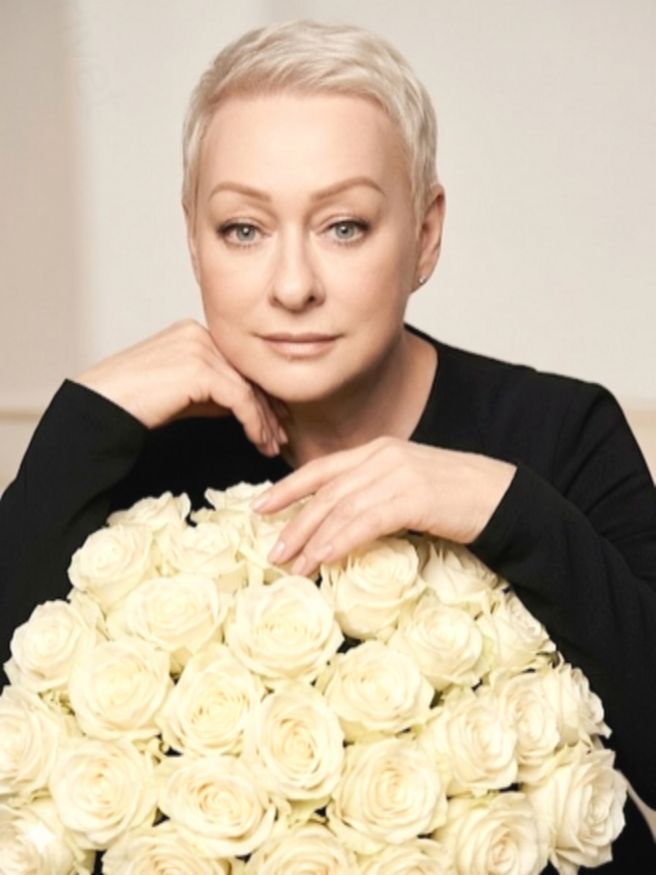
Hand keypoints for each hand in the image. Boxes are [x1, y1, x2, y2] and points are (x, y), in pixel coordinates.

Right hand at [75, 320, 287, 456]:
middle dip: (269, 409)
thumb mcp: (184, 395)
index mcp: (195, 333)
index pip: (239, 365)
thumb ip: (214, 393)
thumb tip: (246, 406)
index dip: (261, 394)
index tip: (276, 421)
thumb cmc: (135, 402)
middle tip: (281, 437)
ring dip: (264, 422)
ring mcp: (199, 348)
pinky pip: (239, 398)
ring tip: (272, 447)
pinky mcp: (198, 368)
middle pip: (247, 374)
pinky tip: (257, 441)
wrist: (102, 405)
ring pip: (247, 388)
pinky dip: (253, 422)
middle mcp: (199, 334)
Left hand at [250, 437, 516, 573]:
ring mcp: (398, 474)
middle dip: (293, 522)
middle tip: (272, 551)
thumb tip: (339, 523)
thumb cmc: (456, 497)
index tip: (260, 507)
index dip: (287, 488)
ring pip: (340, 508)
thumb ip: (374, 493)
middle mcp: (383, 456)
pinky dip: (339, 541)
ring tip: (293, 566)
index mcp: (378, 450)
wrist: (502, 495)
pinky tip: (323, 559)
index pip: (321, 469)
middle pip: (325, 492)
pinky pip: (365, 521)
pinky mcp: (414, 497)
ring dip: (311, 540)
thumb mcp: (407, 485)